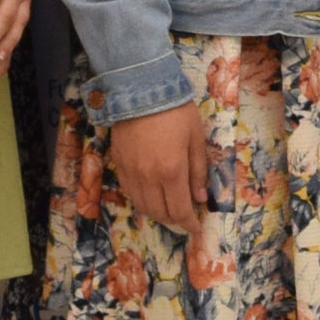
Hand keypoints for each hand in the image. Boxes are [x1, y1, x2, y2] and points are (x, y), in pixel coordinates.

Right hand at [104, 103, 208, 232]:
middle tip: (184, 218)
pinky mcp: (118, 164)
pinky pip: (129, 192)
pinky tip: (150, 195)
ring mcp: (131, 172)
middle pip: (159, 213)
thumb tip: (200, 198)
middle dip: (174, 220)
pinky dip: (141, 200)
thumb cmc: (176, 111)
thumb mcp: (196, 138)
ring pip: (142, 206)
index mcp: (172, 171)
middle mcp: (149, 177)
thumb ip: (198, 171)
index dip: (189, 224)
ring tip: (168, 210)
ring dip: (156, 213)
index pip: (180, 210)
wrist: (140, 90)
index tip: (196, 229)